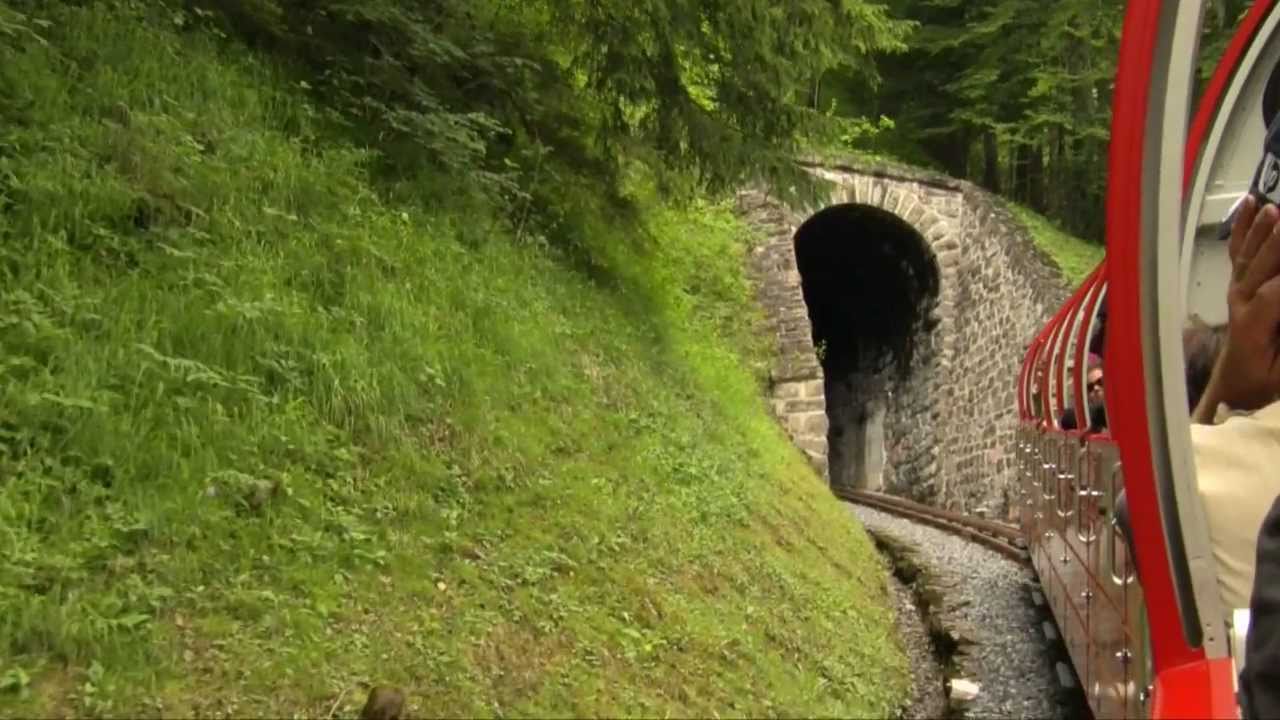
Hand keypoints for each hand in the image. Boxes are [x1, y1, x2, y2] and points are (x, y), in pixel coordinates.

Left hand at [1202, 196, 1279, 414]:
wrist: (1236, 386)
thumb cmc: (1265, 382)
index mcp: (1252, 326)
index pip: (1273, 296)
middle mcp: (1240, 303)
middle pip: (1261, 268)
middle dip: (1279, 245)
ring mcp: (1237, 290)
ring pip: (1250, 255)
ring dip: (1263, 230)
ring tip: (1275, 209)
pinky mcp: (1238, 284)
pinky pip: (1239, 252)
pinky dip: (1244, 226)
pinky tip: (1251, 203)